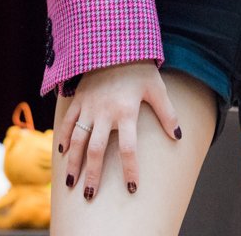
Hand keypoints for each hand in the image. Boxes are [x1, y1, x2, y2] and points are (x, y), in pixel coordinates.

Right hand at [58, 60, 181, 200]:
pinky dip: (62, 136)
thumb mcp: (157, 88)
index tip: (131, 187)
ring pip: (77, 139)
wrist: (116, 44)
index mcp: (126, 111)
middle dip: (93, 175)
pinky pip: (67, 121)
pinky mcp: (79, 99)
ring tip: (71, 182)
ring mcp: (89, 106)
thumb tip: (178, 136)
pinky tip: (62, 151)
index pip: (129, 148)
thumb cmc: (140, 68)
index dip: (130, 169)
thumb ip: (167, 113)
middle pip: (97, 150)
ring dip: (73, 162)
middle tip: (90, 196)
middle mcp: (105, 112)